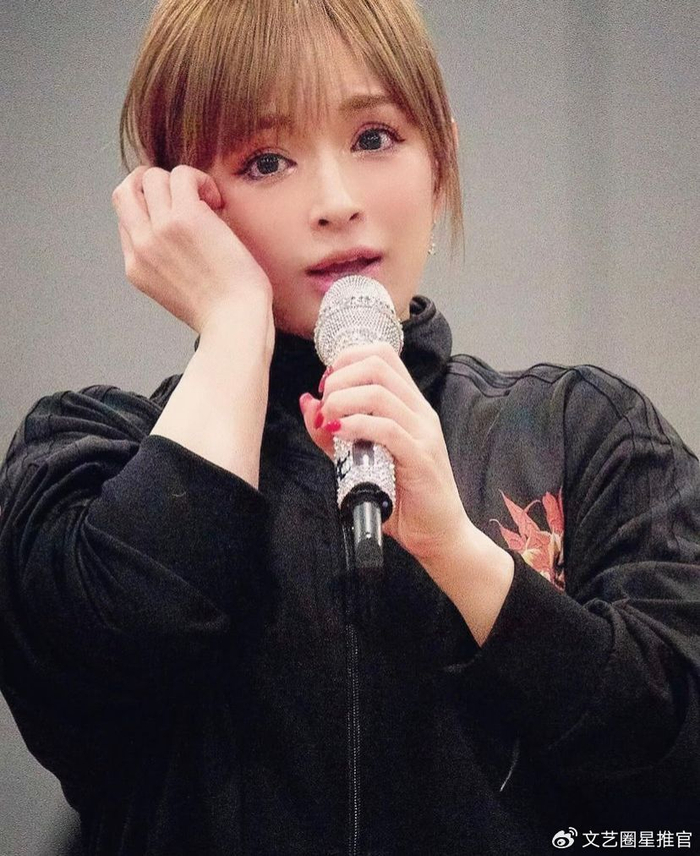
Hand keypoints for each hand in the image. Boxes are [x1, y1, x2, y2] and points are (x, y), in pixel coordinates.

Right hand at [111, 164, 271, 333]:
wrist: (235, 323)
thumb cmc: (221, 312)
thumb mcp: (176, 292)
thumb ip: (166, 265)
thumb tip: (180, 237)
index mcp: (136, 267)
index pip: (126, 220)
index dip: (151, 209)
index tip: (179, 216)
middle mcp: (142, 246)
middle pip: (125, 191)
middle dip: (152, 184)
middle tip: (184, 195)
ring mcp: (160, 230)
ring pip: (152, 177)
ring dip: (181, 181)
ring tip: (208, 202)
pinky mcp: (185, 217)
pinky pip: (182, 175)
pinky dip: (200, 180)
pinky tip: (217, 201)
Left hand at [299, 342, 478, 570]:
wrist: (438, 534)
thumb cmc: (401, 496)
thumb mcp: (358, 460)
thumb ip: (333, 433)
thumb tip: (308, 402)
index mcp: (409, 404)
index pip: (380, 355)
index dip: (346, 360)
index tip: (326, 385)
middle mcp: (419, 411)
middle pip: (377, 365)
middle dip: (339, 377)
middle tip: (325, 403)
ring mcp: (423, 433)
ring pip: (380, 393)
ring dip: (343, 400)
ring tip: (329, 420)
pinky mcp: (420, 458)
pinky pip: (387, 429)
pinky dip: (357, 426)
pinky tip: (340, 434)